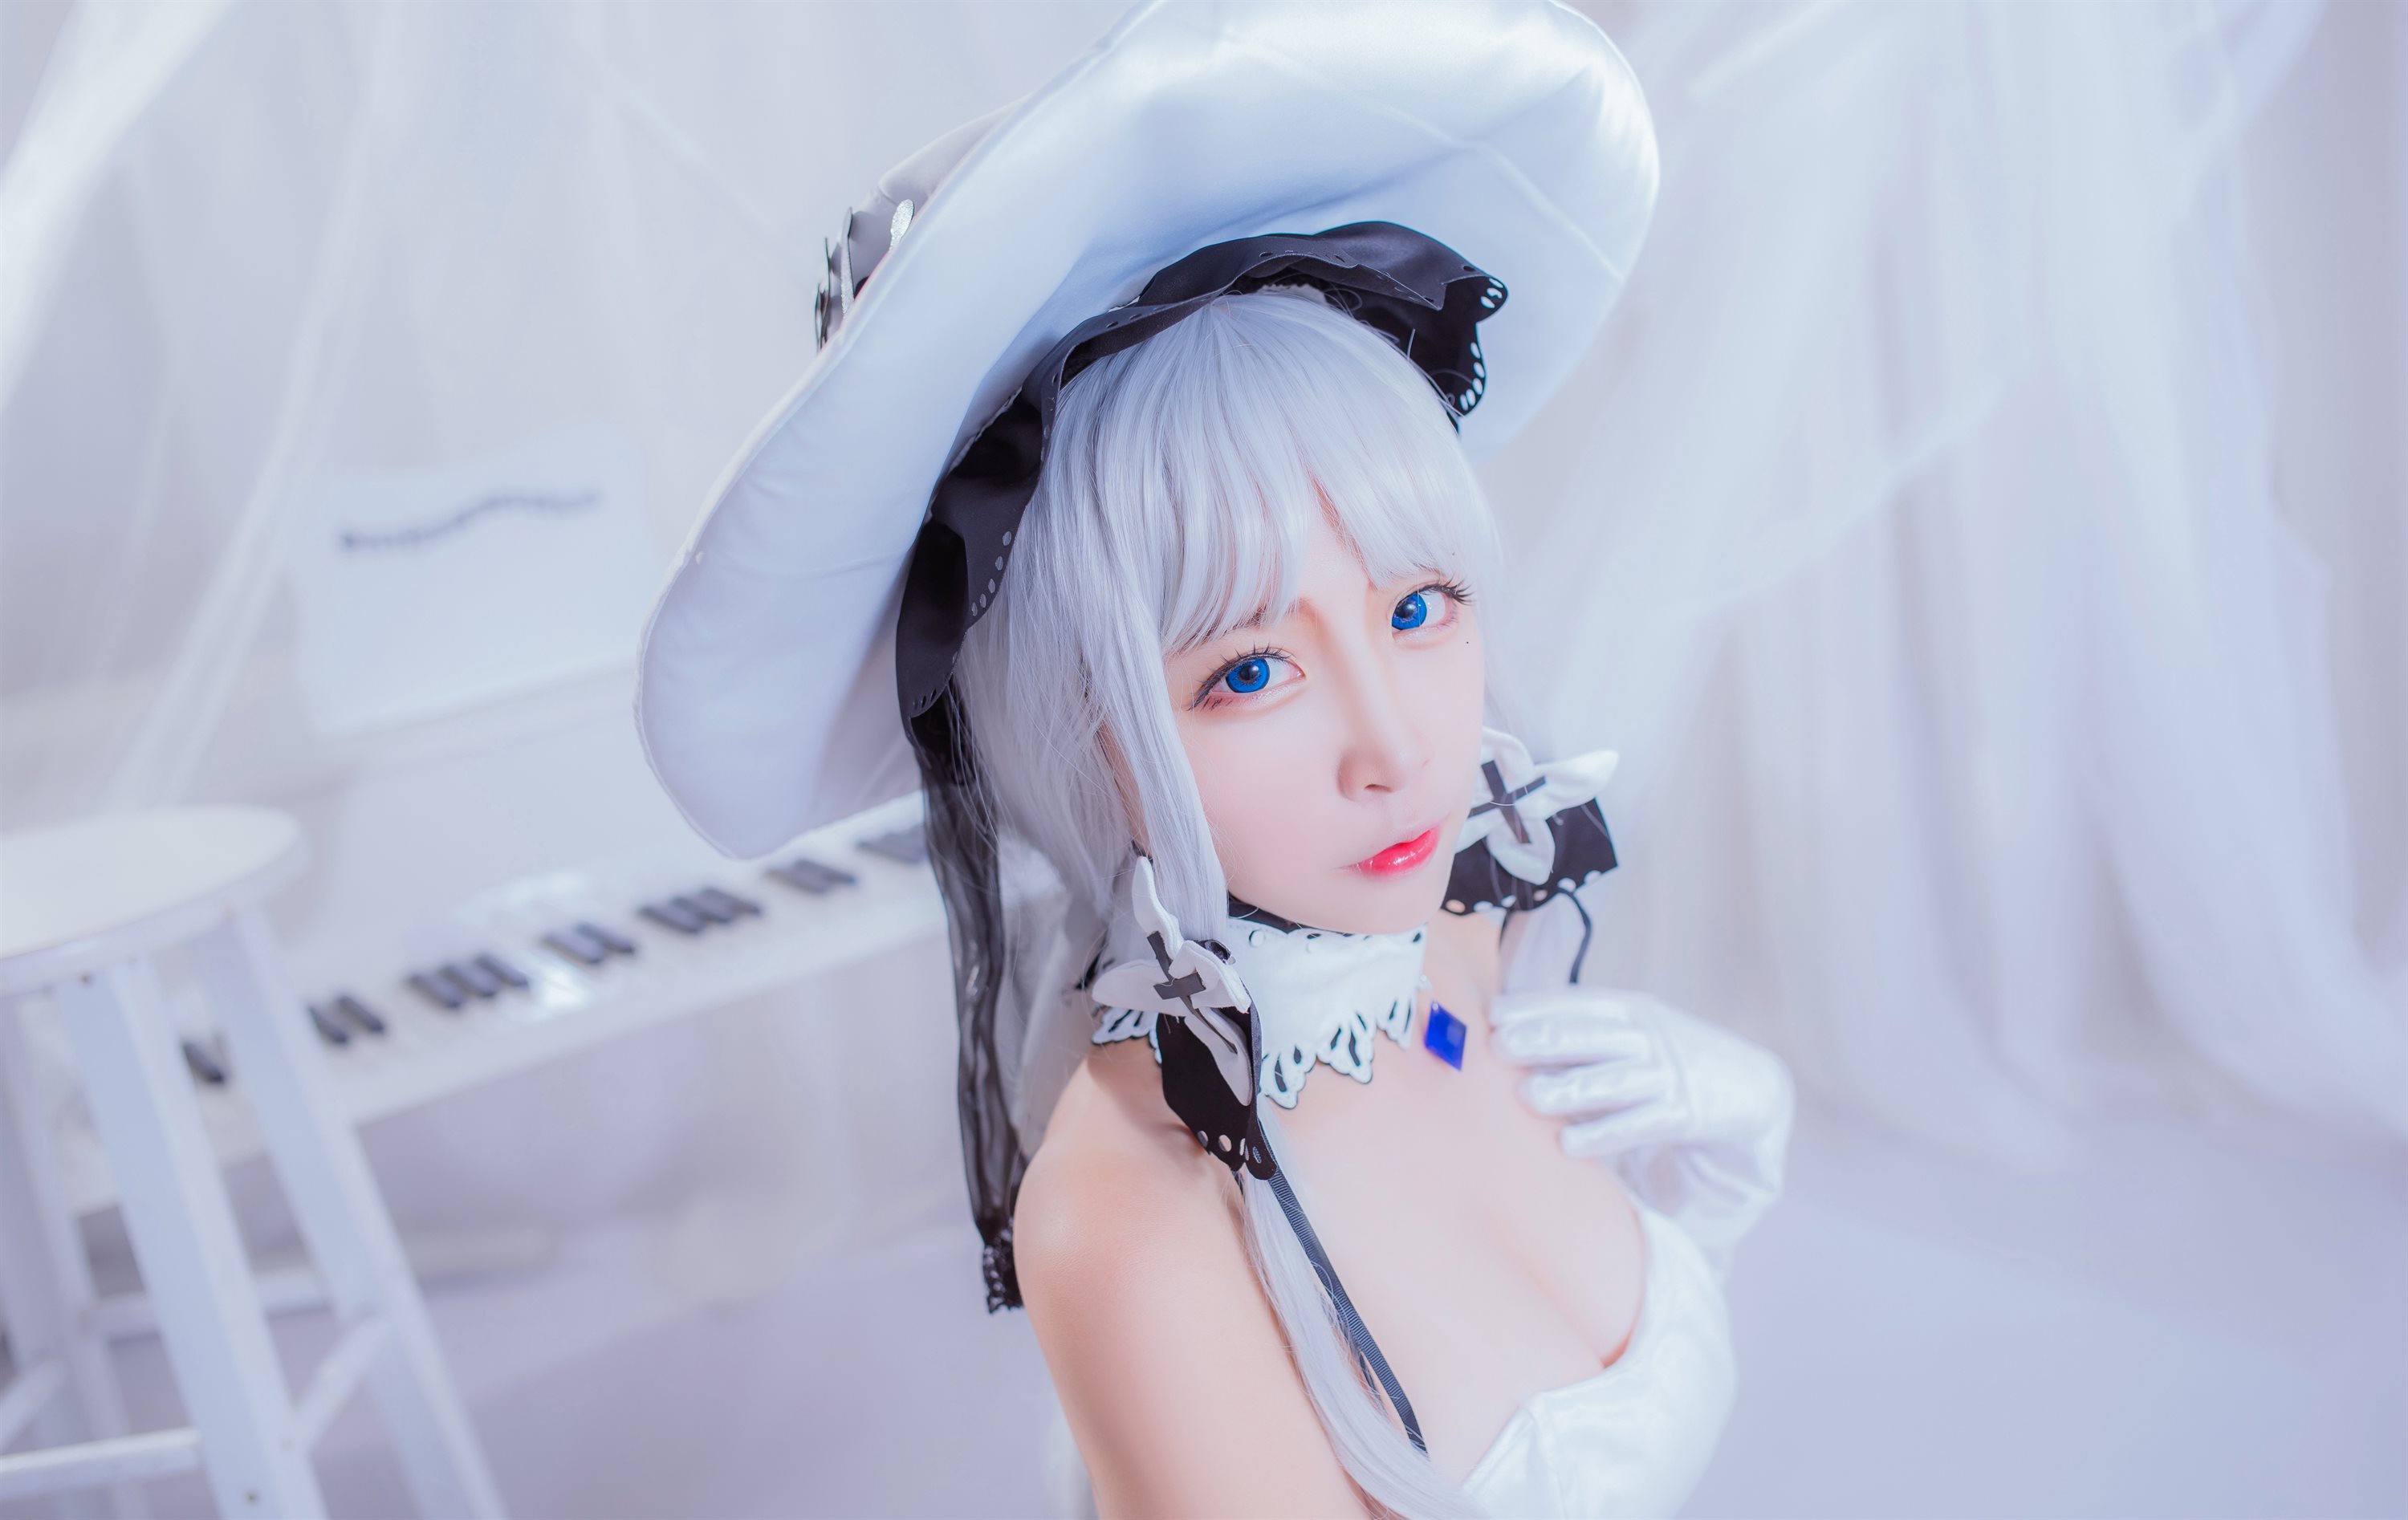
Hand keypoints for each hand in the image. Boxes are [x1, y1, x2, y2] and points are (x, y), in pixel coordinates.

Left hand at [1489, 985, 1794, 1278]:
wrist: (1749, 1084)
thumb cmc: (1669, 1056)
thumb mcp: (1635, 1030)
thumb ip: (1584, 1030)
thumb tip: (1509, 1032)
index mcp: (1632, 1010)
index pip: (1580, 1003)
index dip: (1538, 1006)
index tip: (1495, 1014)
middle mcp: (1648, 1037)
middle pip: (1592, 1036)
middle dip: (1545, 1039)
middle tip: (1501, 1047)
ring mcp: (1668, 1075)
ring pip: (1613, 1081)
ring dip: (1570, 1088)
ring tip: (1528, 1096)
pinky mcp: (1685, 1114)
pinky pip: (1640, 1124)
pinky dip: (1604, 1133)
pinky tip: (1570, 1143)